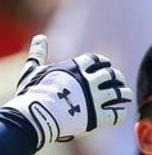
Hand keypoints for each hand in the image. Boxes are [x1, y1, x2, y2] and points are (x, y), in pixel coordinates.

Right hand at [4, 34, 131, 149]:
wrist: (34, 115)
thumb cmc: (31, 93)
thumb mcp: (32, 71)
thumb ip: (38, 54)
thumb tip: (39, 37)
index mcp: (75, 68)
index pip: (97, 60)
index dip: (102, 63)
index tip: (102, 67)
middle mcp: (89, 81)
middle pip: (111, 75)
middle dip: (115, 77)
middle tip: (115, 82)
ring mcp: (94, 99)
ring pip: (119, 93)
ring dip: (122, 93)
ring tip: (122, 96)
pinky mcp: (97, 117)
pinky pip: (117, 114)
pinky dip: (119, 113)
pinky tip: (116, 113)